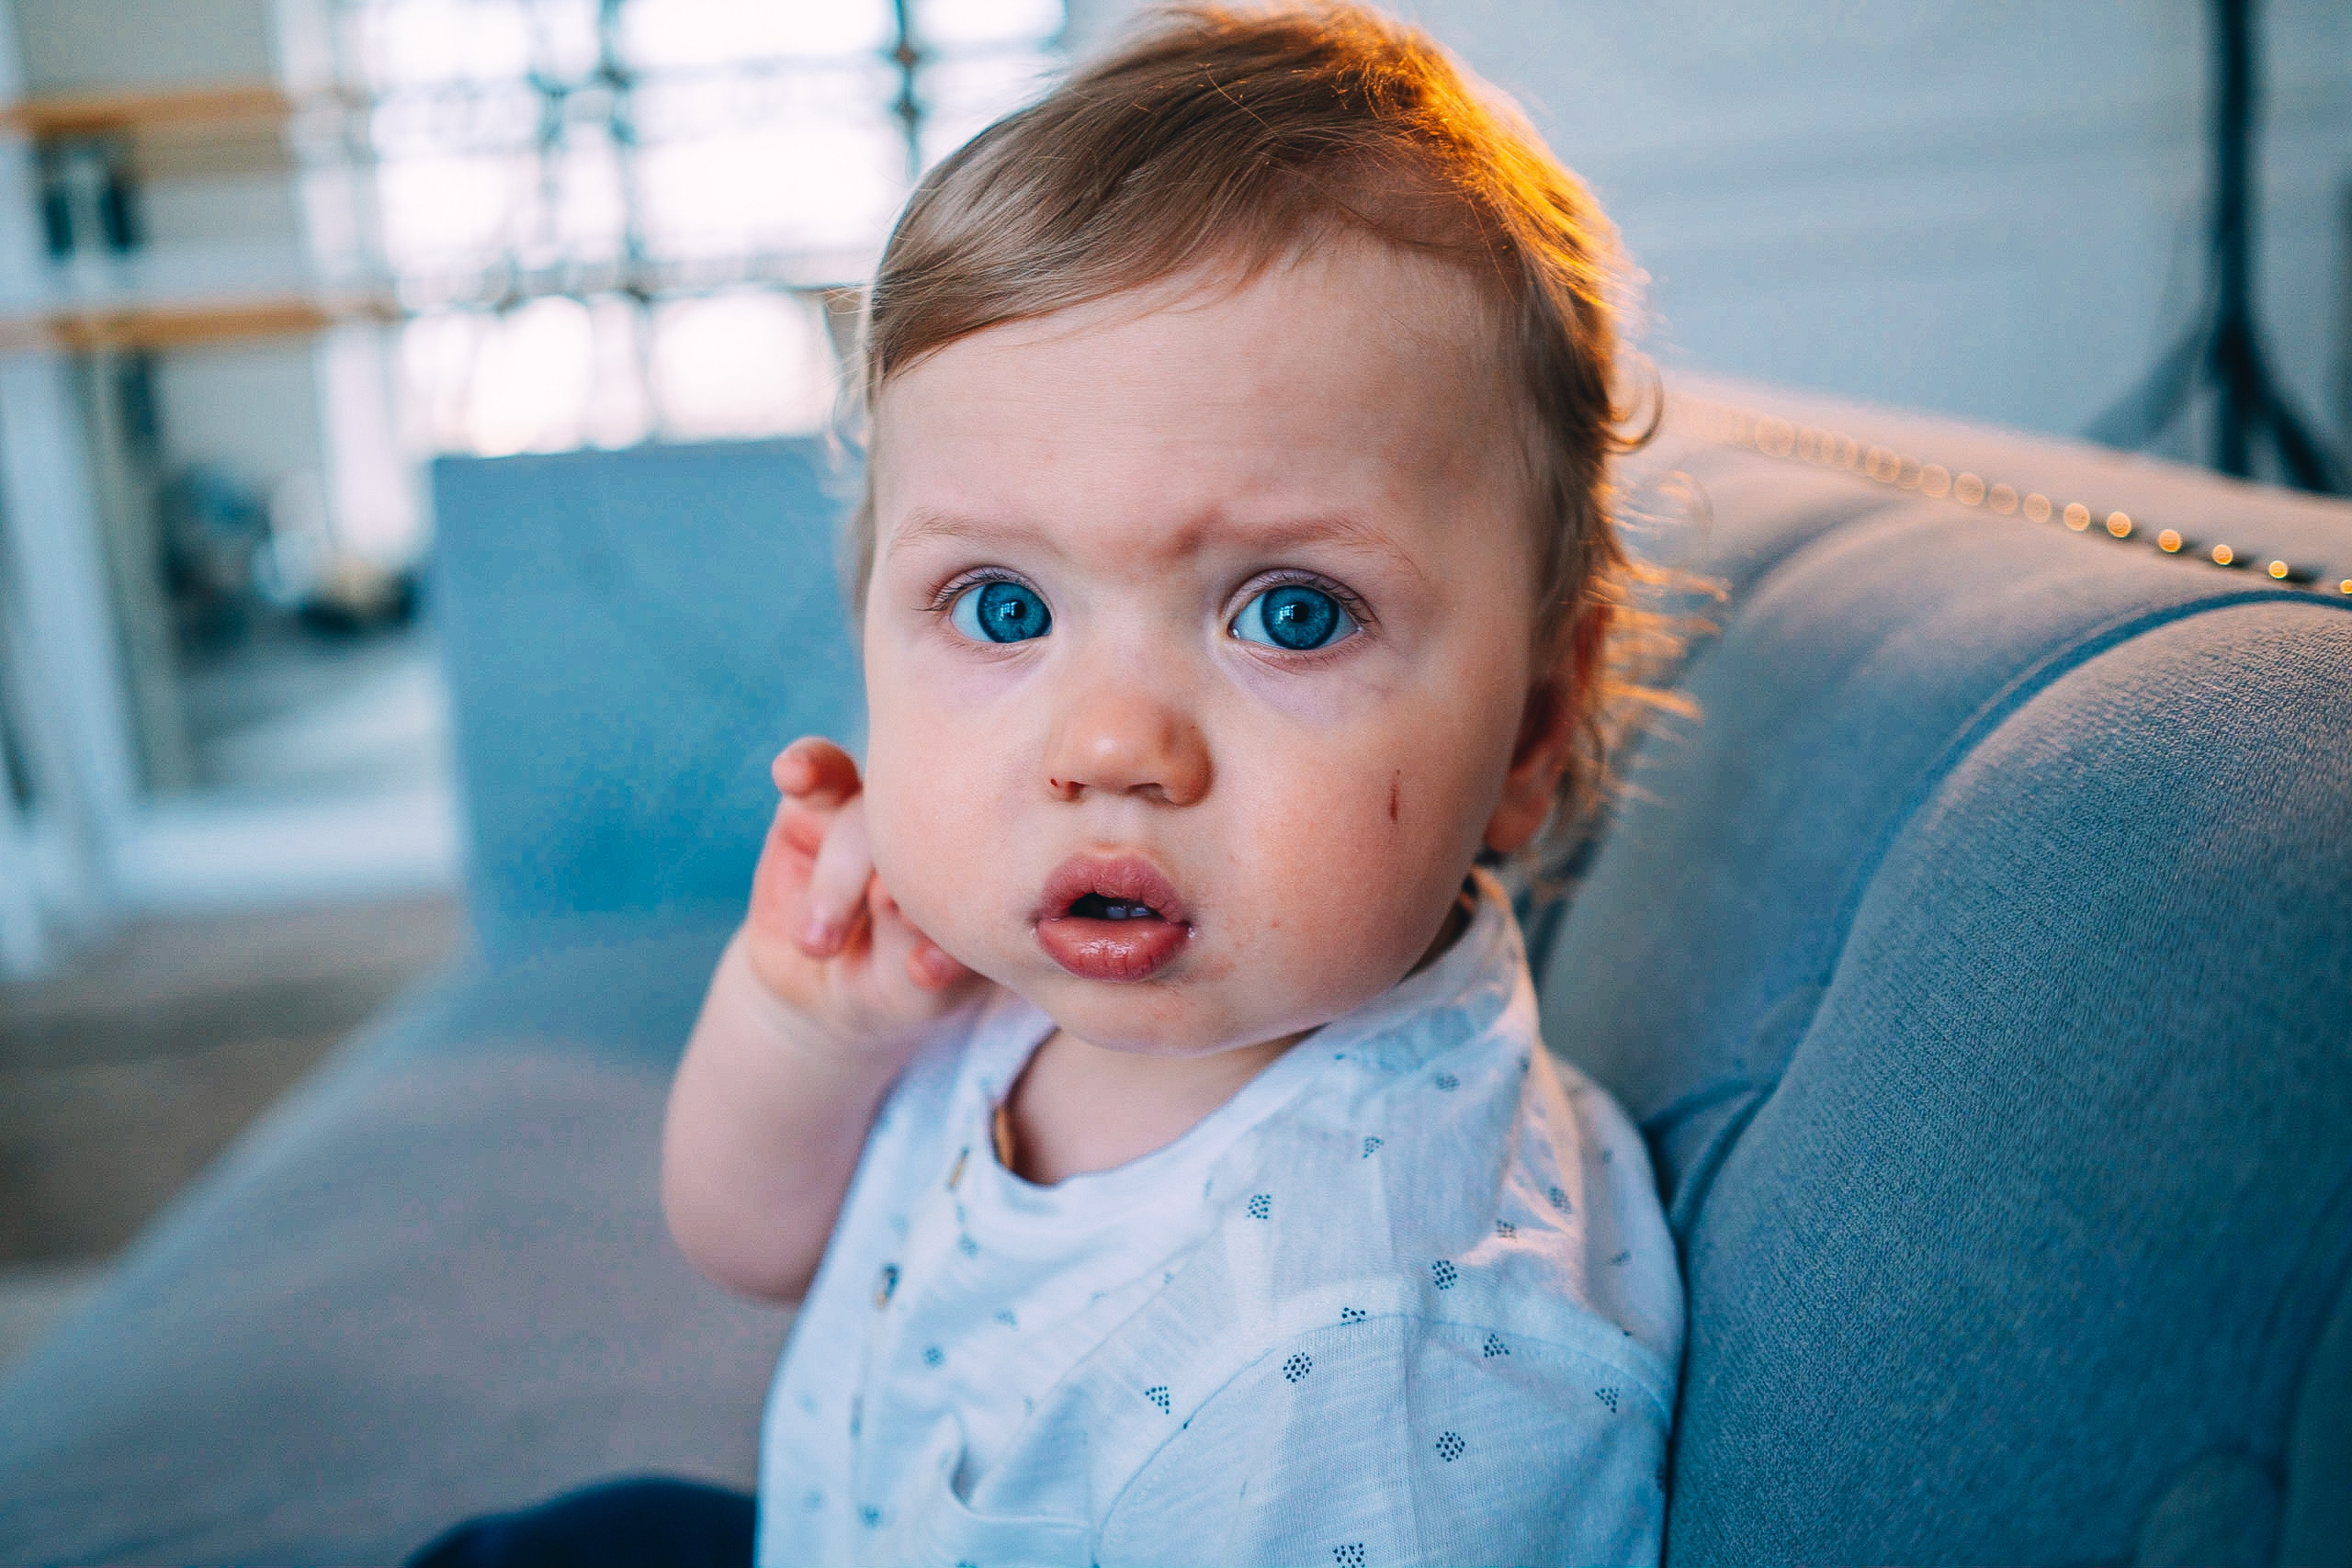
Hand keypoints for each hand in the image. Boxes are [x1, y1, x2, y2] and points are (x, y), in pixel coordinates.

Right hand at [740, 737, 983, 1057]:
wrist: (817, 989)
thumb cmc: (891, 988)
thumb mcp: (912, 997)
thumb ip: (923, 968)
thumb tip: (916, 933)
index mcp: (985, 864)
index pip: (993, 859)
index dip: (960, 897)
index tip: (925, 954)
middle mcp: (939, 825)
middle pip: (929, 831)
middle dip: (898, 883)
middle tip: (878, 925)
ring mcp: (880, 808)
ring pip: (867, 814)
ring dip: (837, 882)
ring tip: (818, 946)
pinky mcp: (820, 797)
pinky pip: (819, 765)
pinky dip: (806, 764)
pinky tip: (791, 773)